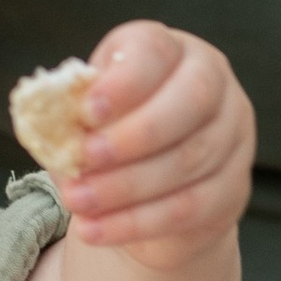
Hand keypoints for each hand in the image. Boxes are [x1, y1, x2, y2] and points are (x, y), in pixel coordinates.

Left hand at [54, 20, 253, 269]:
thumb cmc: (110, 135)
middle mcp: (214, 83)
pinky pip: (190, 207)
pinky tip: (96, 230)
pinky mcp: (233, 186)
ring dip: (126, 186)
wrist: (149, 191)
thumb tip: (47, 128)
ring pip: (189, 159)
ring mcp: (232, 135)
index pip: (157, 51)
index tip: (86, 111)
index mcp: (170, 51)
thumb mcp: (87, 117)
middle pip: (192, 99)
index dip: (124, 81)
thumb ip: (70, 115)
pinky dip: (137, 222)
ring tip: (77, 201)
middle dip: (134, 134)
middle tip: (85, 159)